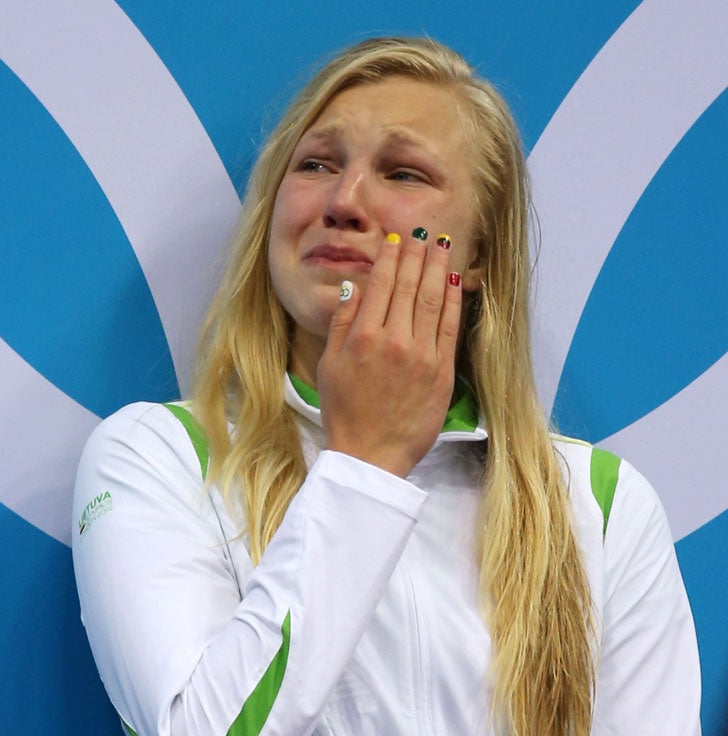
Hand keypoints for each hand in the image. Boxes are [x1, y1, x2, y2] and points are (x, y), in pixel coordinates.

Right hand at [316, 232, 462, 476]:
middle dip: (417, 254)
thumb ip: (342, 322)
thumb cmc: (344, 412)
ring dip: (438, 268)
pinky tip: (454, 280)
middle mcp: (395, 340)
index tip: (396, 238)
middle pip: (409, 286)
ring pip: (433, 300)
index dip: (390, 257)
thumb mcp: (330, 364)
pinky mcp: (442, 372)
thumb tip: (353, 286)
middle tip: (423, 232)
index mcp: (364, 337)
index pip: (381, 285)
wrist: (371, 455)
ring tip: (443, 244)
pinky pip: (449, 327)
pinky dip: (453, 300)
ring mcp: (422, 355)